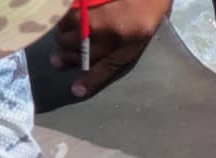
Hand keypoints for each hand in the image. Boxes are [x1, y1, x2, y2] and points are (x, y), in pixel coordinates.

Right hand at [53, 0, 171, 97]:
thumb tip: (106, 52)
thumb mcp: (150, 26)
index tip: (76, 90)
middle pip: (79, 52)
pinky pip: (64, 15)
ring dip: (63, 36)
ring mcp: (95, 15)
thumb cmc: (154, 1)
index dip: (90, 80)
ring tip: (66, 34)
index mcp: (133, 42)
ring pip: (66, 35)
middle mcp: (112, 32)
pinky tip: (65, 17)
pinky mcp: (83, 2)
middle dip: (68, 54)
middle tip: (62, 54)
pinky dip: (62, 18)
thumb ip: (131, 40)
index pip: (107, 67)